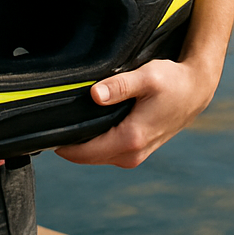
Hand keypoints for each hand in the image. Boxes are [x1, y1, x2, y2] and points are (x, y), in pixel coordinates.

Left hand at [54, 57, 214, 166]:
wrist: (195, 90)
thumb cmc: (171, 81)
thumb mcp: (146, 77)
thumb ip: (119, 86)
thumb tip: (95, 95)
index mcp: (131, 138)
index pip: (86, 152)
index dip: (61, 145)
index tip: (40, 134)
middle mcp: (132, 153)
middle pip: (87, 157)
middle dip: (65, 145)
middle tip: (40, 126)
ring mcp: (135, 154)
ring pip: (96, 156)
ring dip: (78, 145)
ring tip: (56, 124)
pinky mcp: (136, 149)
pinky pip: (106, 152)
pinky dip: (91, 144)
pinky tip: (80, 126)